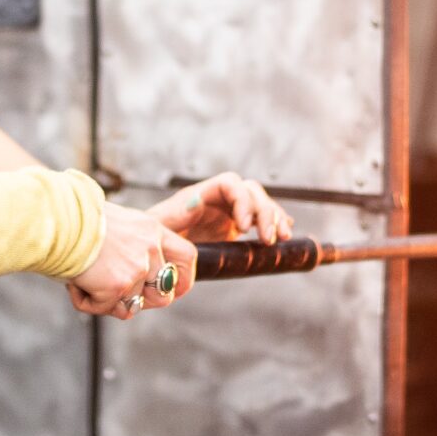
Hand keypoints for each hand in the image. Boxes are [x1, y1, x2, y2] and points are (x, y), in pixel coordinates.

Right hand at [67, 203, 195, 319]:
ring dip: (106, 300)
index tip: (174, 290)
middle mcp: (150, 248)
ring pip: (130, 306)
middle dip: (142, 302)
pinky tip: (75, 283)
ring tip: (85, 278)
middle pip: (164, 293)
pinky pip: (104, 308)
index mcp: (152, 229)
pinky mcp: (118, 285)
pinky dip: (86, 301)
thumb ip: (135, 246)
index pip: (187, 257)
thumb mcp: (117, 223)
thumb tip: (138, 278)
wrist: (55, 219)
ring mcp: (136, 268)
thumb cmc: (76, 220)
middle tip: (116, 293)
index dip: (183, 279)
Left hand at [149, 172, 292, 244]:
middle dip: (264, 212)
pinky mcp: (235, 229)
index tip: (244, 228)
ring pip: (260, 205)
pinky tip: (285, 235)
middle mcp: (218, 200)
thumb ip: (173, 216)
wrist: (154, 252)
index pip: (230, 183)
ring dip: (275, 219)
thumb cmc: (150, 237)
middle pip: (251, 192)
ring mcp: (229, 213)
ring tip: (282, 239)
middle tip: (269, 239)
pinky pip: (261, 221)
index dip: (242, 200)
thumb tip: (194, 204)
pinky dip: (275, 224)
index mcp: (200, 195)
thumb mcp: (158, 228)